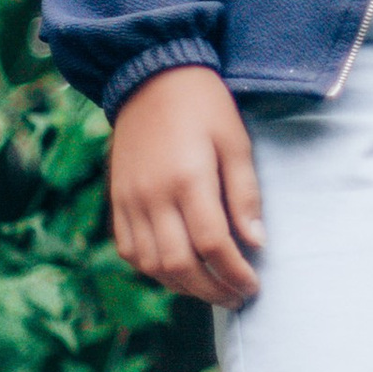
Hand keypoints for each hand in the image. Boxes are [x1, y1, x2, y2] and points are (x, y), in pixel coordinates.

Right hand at [109, 65, 263, 304]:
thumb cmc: (203, 106)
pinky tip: (176, 271)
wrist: (150, 75)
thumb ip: (245, 194)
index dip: (235, 273)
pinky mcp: (116, 199)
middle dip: (212, 290)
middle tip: (237, 296)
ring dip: (182, 286)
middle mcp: (153, 195)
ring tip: (211, 287)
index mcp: (187, 178)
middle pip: (179, 264)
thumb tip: (256, 243)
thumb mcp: (236, 141)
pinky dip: (152, 269)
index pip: (213, 245)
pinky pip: (129, 249)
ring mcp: (129, 199)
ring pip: (151, 264)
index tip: (253, 285)